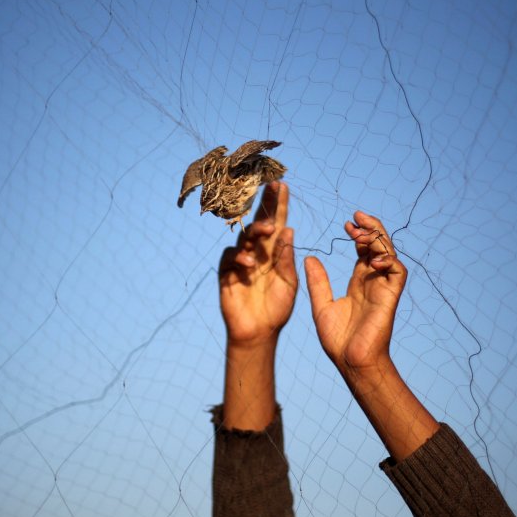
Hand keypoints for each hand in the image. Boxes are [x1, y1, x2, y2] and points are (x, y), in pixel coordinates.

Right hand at [218, 182, 296, 347]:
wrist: (259, 332)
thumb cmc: (277, 308)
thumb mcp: (288, 282)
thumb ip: (286, 258)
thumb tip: (289, 230)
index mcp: (274, 252)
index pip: (277, 223)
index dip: (279, 204)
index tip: (282, 184)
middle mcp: (257, 251)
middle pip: (259, 222)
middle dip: (265, 204)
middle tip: (273, 189)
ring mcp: (241, 260)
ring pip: (244, 236)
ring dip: (255, 230)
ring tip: (267, 230)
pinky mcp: (227, 272)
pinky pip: (230, 256)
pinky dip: (240, 256)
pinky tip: (249, 263)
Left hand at [304, 211, 406, 373]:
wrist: (350, 362)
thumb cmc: (337, 340)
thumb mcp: (321, 305)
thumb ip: (318, 282)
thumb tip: (309, 258)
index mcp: (359, 283)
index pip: (364, 251)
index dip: (359, 234)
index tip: (347, 225)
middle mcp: (374, 282)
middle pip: (379, 247)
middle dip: (371, 229)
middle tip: (356, 218)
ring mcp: (384, 288)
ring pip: (390, 254)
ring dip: (379, 239)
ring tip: (361, 233)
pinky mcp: (391, 297)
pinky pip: (398, 272)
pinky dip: (388, 260)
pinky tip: (371, 259)